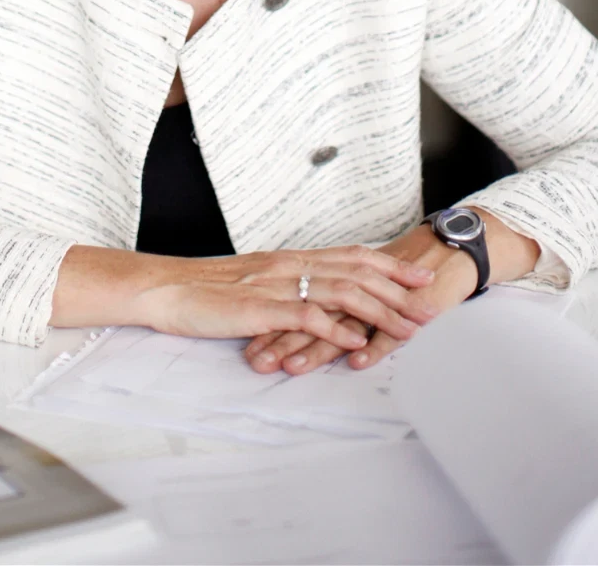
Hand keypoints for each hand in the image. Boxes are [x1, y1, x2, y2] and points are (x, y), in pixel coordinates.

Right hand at [131, 245, 438, 351]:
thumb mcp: (253, 282)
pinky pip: (306, 316)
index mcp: (288, 258)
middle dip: (398, 288)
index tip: (418, 273)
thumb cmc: (205, 290)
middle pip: (356, 271)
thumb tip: (312, 297)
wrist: (167, 288)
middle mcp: (288, 265)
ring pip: (340, 292)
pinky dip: (337, 329)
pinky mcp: (261, 309)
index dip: (388, 264)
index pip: (350, 255)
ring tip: (409, 329)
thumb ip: (284, 286)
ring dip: (380, 312)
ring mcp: (276, 285)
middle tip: (430, 302)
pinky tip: (358, 342)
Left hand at [243, 208, 540, 373]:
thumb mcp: (354, 291)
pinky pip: (388, 327)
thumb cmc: (397, 275)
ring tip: (292, 367)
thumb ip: (327, 307)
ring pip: (343, 321)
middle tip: (256, 361)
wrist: (445, 251)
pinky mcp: (408, 305)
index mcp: (333, 280)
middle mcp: (350, 286)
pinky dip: (371, 343)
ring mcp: (378, 296)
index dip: (268, 325)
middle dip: (281, 339)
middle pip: (310, 314)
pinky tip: (354, 361)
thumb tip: (290, 329)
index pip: (293, 304)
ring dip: (316, 346)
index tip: (242, 346)